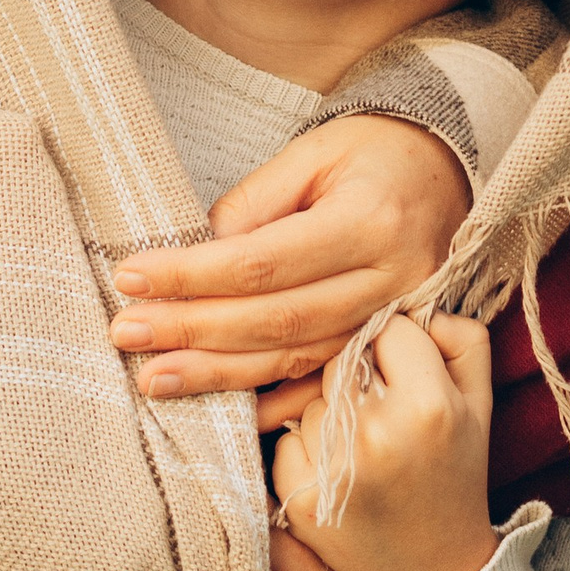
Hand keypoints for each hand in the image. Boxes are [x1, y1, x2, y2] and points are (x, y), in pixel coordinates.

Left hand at [111, 117, 470, 397]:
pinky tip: (225, 417)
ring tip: (154, 378)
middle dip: (193, 331)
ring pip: (296, 360)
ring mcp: (396, 322)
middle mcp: (390, 280)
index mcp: (369, 221)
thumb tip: (193, 255)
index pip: (262, 262)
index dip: (192, 275)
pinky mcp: (390, 347)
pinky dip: (274, 404)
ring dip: (219, 374)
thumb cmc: (371, 153)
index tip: (132, 278)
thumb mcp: (310, 156)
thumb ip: (253, 207)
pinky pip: (324, 384)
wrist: (444, 172)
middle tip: (125, 332)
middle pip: (276, 320)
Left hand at [269, 314, 498, 570]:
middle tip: (384, 415)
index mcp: (429, 406)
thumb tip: (415, 301)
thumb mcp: (480, 402)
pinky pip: (287, 437)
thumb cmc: (455, 474)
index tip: (406, 377)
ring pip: (311, 397)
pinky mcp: (299, 498)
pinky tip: (339, 474)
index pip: (390, 328)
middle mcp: (379, 434)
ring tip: (365, 451)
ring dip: (330, 415)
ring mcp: (334, 469)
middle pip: (342, 357)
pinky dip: (306, 450)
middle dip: (359, 376)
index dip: (398, 348)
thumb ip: (460, 336)